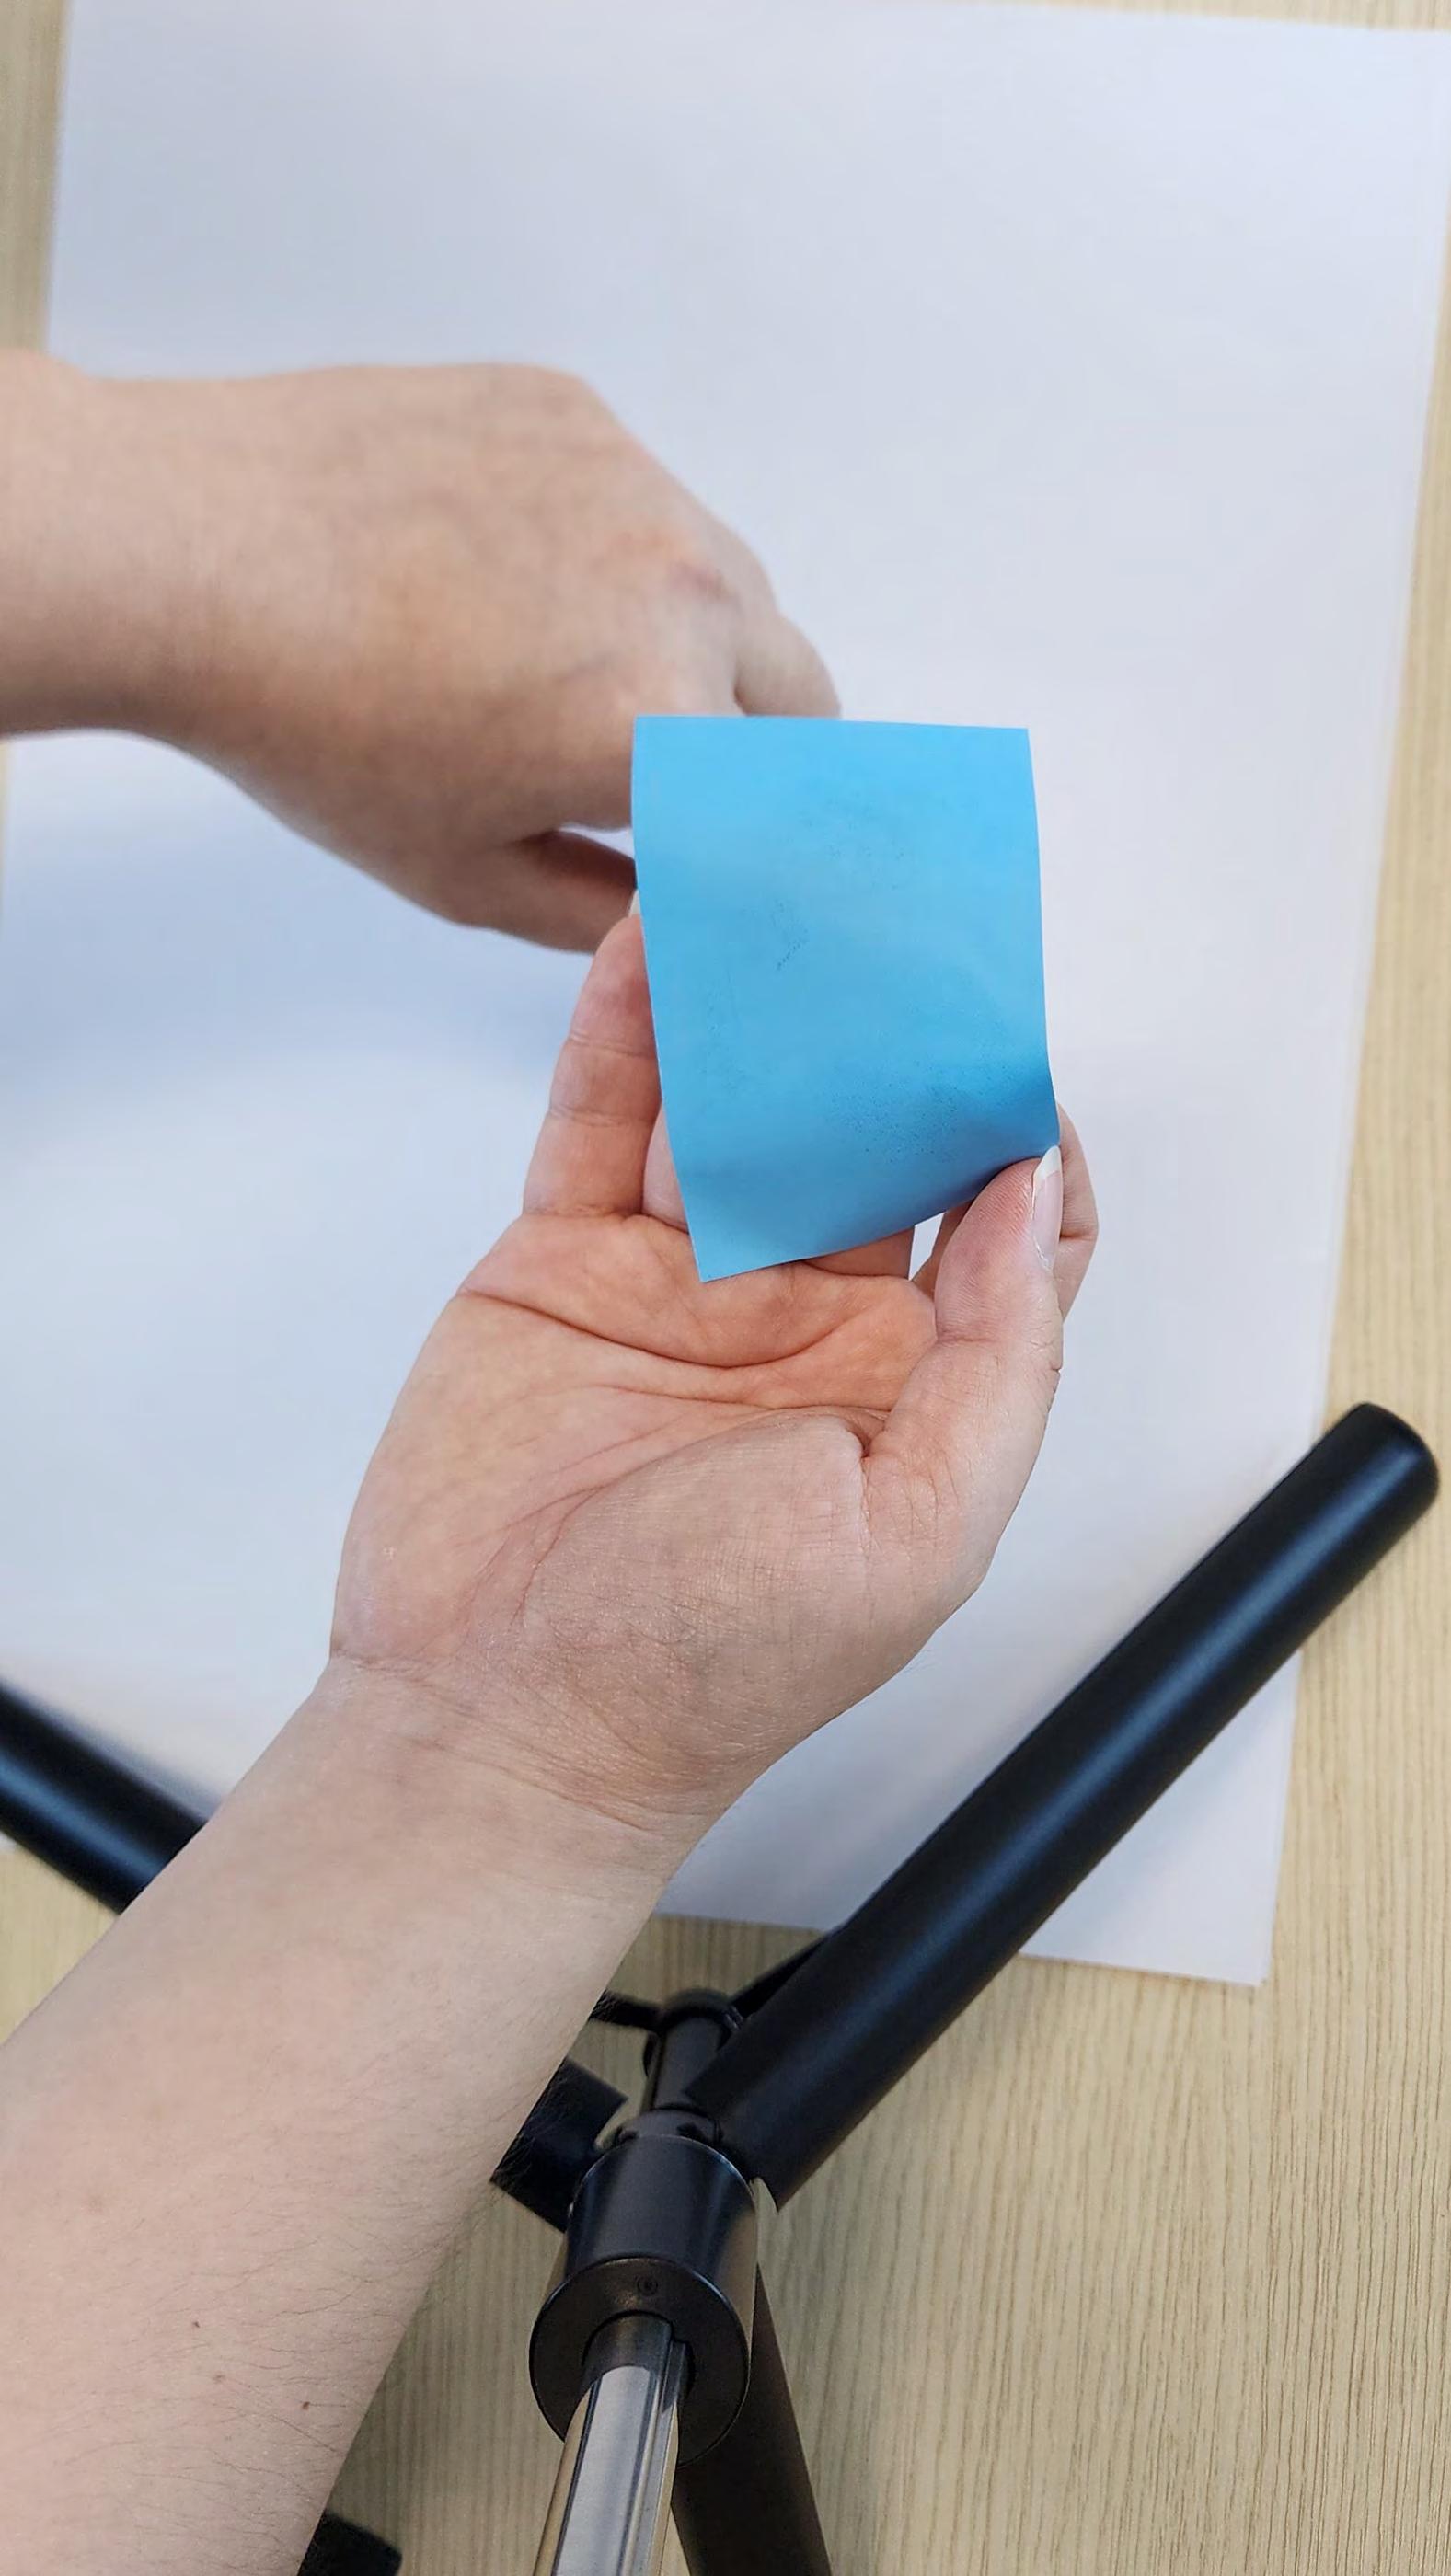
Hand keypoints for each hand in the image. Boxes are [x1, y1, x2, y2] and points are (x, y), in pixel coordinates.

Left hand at [8, 357, 834, 944]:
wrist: (189, 552)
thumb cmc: (307, 722)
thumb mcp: (464, 876)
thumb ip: (604, 915)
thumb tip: (668, 909)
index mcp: (663, 724)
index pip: (791, 808)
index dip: (769, 843)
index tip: (737, 854)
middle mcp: (682, 591)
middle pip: (797, 690)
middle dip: (754, 746)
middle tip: (664, 774)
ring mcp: (636, 485)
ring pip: (728, 583)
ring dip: (686, 639)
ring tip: (554, 667)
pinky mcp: (577, 412)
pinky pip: (641, 499)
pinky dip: (605, 549)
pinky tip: (495, 576)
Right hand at [333, 917, 1095, 1856]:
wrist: (499, 1718)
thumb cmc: (711, 1665)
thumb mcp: (917, 1528)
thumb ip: (994, 1355)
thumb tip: (1029, 1184)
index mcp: (909, 1381)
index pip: (997, 1219)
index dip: (1014, 1123)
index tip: (1005, 1035)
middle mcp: (804, 1317)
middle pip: (864, 1128)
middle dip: (880, 1025)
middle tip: (883, 912)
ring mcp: (681, 1282)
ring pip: (731, 1101)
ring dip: (752, 999)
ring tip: (767, 886)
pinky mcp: (564, 1263)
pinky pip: (600, 1119)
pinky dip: (622, 1028)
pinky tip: (649, 944)